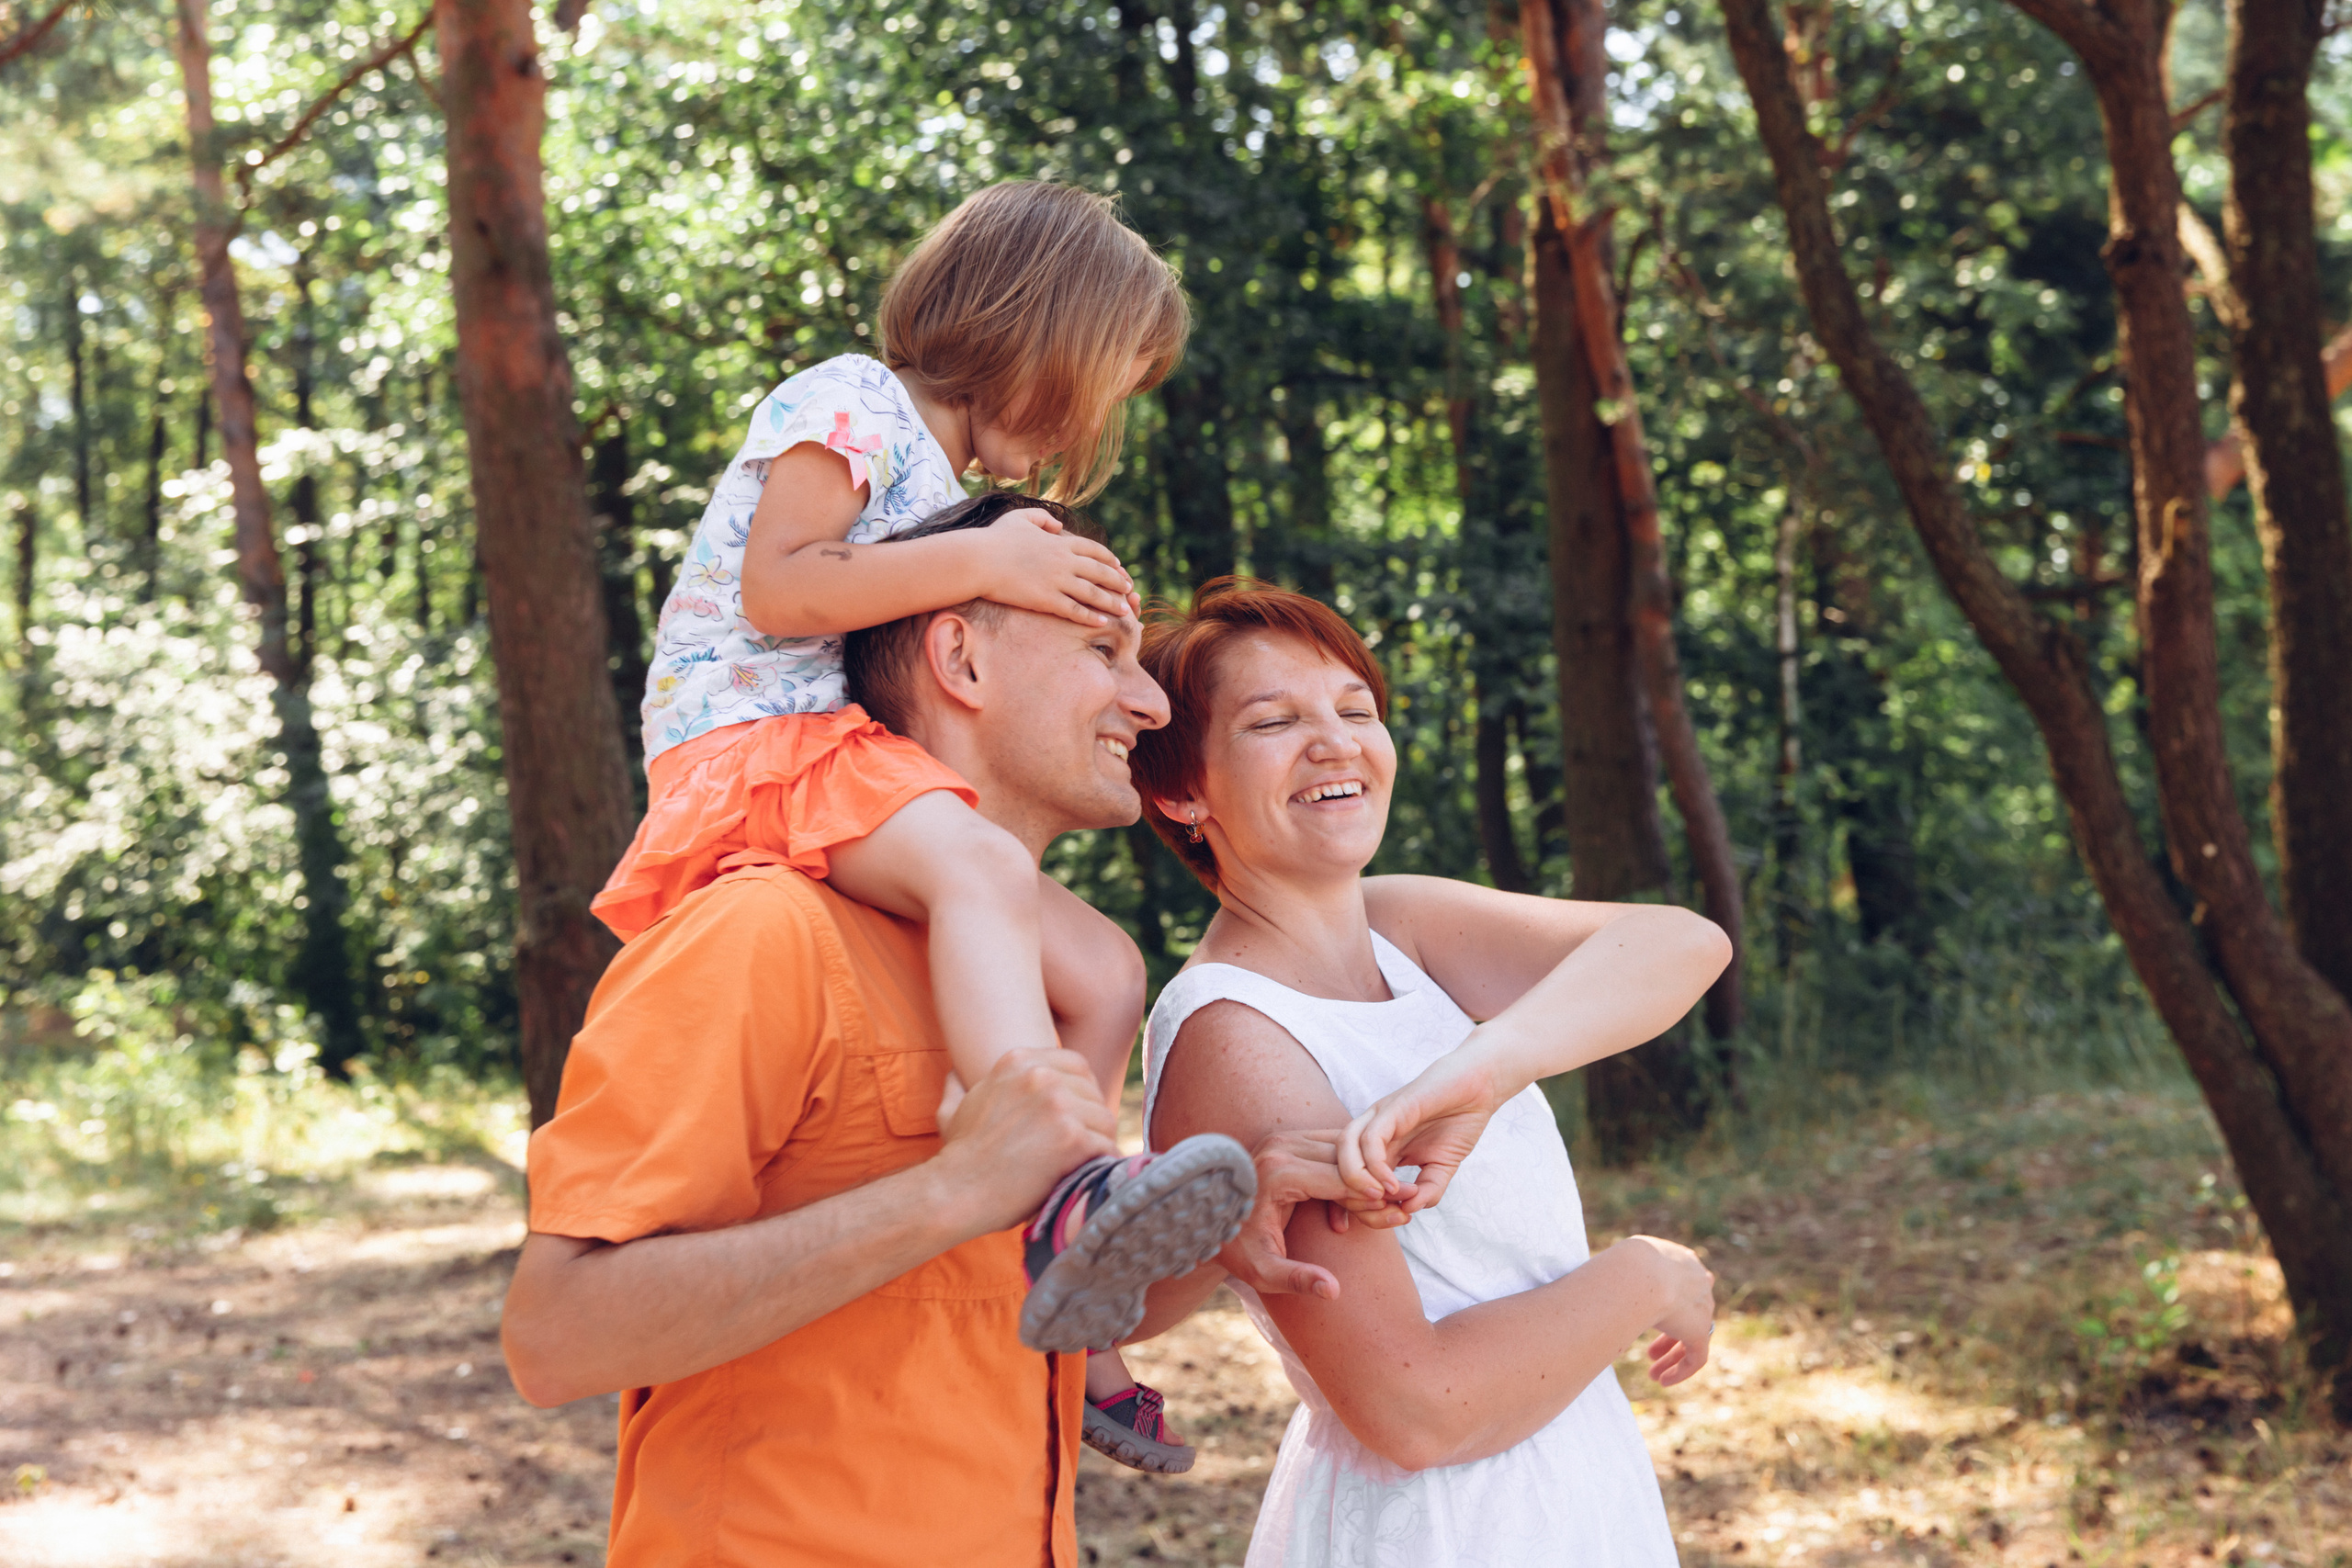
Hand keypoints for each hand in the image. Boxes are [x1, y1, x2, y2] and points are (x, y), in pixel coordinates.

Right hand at [931, 1049, 1118, 1233]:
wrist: (957, 1192)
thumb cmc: (957, 1156)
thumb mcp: (952, 1109)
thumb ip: (958, 1085)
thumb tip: (954, 1074)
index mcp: (1018, 1061)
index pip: (1076, 1065)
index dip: (1081, 1092)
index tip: (1075, 1116)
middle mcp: (1040, 1076)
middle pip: (1093, 1091)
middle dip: (1091, 1118)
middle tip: (1082, 1144)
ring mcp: (1058, 1105)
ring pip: (1104, 1118)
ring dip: (1099, 1141)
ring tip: (1087, 1161)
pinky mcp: (1072, 1138)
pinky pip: (1106, 1146)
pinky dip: (1102, 1162)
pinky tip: (1089, 1174)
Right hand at [976, 509, 1138, 625]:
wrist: (978, 560)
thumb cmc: (995, 539)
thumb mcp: (1021, 518)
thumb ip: (1043, 518)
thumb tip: (1059, 525)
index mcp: (1061, 542)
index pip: (1095, 551)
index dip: (1110, 560)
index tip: (1119, 567)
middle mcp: (1064, 561)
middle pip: (1100, 572)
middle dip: (1117, 582)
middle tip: (1129, 589)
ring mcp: (1057, 581)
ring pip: (1093, 594)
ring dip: (1111, 602)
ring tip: (1124, 610)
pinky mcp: (1047, 600)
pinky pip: (1075, 611)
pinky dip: (1091, 616)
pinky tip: (1103, 621)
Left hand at [1219, 1131, 1409, 1298]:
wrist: (1206, 1220)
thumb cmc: (1234, 1248)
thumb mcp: (1263, 1271)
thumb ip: (1298, 1279)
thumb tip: (1333, 1291)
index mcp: (1278, 1172)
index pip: (1342, 1179)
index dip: (1374, 1199)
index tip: (1401, 1216)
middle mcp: (1280, 1146)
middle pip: (1347, 1160)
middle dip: (1376, 1186)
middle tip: (1405, 1208)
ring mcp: (1283, 1138)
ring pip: (1343, 1149)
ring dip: (1365, 1176)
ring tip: (1388, 1206)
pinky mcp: (1286, 1139)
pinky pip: (1330, 1148)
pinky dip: (1348, 1171)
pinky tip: (1355, 1206)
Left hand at [1337, 1042, 1510, 1214]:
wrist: (1479, 1086)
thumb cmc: (1458, 1122)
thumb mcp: (1442, 1167)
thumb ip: (1428, 1190)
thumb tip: (1409, 1212)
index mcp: (1379, 1147)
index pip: (1351, 1181)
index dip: (1361, 1208)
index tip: (1389, 1222)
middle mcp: (1371, 1132)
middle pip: (1338, 1166)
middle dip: (1351, 1199)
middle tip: (1382, 1216)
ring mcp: (1379, 1118)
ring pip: (1344, 1149)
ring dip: (1356, 1181)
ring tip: (1380, 1199)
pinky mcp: (1393, 1107)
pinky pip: (1370, 1138)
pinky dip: (1375, 1166)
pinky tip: (1393, 1184)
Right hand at [1620, 1234, 1714, 1385]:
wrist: (1641, 1272)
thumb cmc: (1622, 1265)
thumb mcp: (1622, 1263)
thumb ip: (1617, 1276)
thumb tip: (1591, 1286)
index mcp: (1681, 1261)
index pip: (1678, 1288)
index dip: (1662, 1308)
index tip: (1644, 1319)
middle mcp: (1697, 1283)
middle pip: (1686, 1314)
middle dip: (1667, 1337)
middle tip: (1650, 1352)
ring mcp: (1701, 1307)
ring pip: (1692, 1339)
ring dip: (1671, 1357)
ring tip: (1653, 1374)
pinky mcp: (1701, 1331)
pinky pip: (1696, 1358)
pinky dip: (1680, 1371)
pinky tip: (1663, 1381)